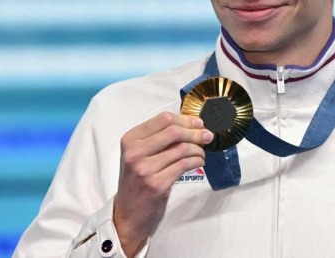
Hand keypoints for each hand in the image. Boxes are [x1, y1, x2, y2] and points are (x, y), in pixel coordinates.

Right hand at [113, 112, 212, 255]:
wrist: (128, 215)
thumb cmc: (136, 183)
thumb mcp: (138, 156)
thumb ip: (158, 139)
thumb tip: (189, 125)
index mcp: (130, 140)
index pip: (163, 119)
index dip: (185, 119)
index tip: (198, 123)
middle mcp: (135, 153)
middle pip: (174, 131)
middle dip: (195, 132)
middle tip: (207, 135)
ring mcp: (145, 169)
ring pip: (182, 149)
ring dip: (198, 149)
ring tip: (201, 153)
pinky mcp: (158, 184)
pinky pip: (184, 165)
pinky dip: (196, 161)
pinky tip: (199, 162)